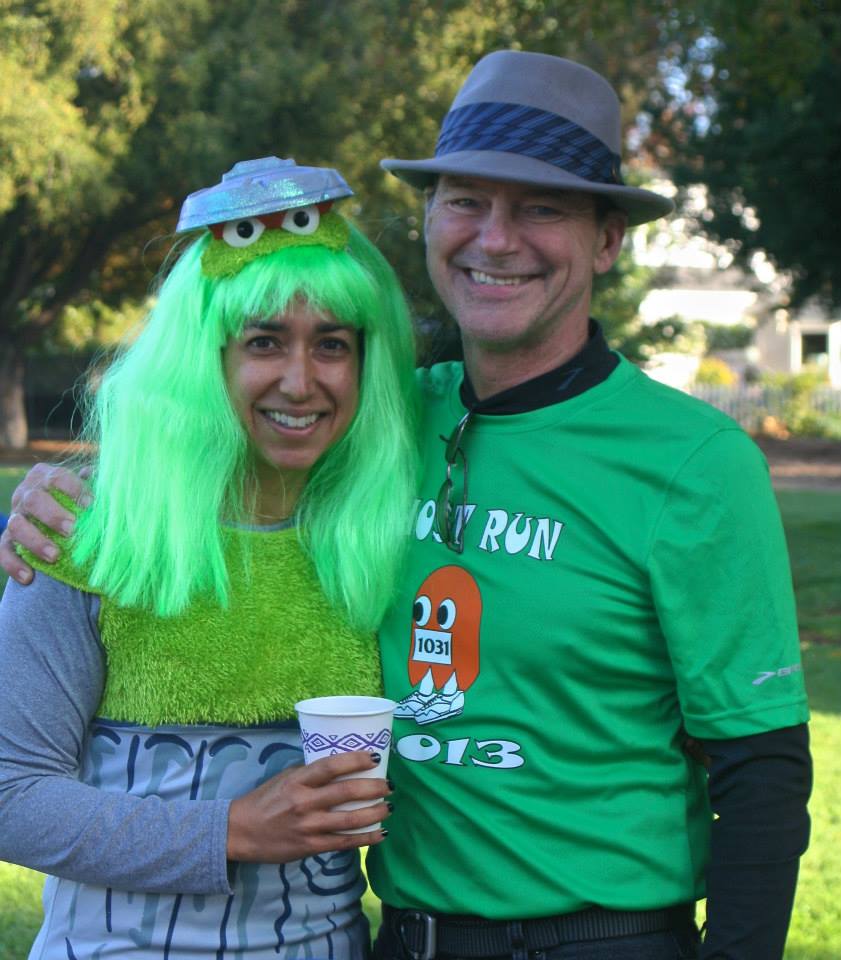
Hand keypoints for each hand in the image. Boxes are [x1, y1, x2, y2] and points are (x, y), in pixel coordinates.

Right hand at [0, 463, 90, 583]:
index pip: (57, 477)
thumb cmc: (77, 501)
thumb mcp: (86, 489)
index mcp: (45, 476)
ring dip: (36, 541)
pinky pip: (3, 552)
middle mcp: (26, 494)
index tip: (91, 505)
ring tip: (55, 555)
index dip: (74, 489)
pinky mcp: (7, 540)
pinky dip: (14, 564)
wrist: (56, 520)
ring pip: (17, 526)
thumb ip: (95, 484)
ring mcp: (15, 518)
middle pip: (34, 500)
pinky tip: (29, 577)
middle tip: (72, 530)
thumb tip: (109, 481)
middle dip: (53, 515)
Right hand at [227, 750, 392, 862]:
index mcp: (298, 781)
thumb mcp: (284, 778)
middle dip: (374, 788)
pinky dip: (365, 838)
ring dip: (375, 813)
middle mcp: (304, 803)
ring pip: (350, 820)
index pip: (330, 766)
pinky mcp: (311, 847)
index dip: (354, 760)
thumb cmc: (265, 799)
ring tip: (389, 807)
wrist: (241, 831)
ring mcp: (308, 827)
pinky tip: (381, 833)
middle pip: (346, 793)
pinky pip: (344, 843)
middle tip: (389, 785)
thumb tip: (341, 766)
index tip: (375, 757)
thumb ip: (310, 773)